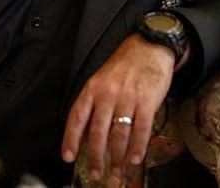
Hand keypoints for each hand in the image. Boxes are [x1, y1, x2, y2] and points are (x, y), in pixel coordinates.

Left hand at [61, 33, 174, 182]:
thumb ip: (93, 103)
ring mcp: (129, 97)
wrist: (150, 46)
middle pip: (98, 133)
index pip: (77, 117)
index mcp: (93, 88)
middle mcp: (108, 93)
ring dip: (117, 157)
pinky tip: (135, 157)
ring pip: (119, 135)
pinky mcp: (148, 100)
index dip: (71, 139)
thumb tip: (85, 133)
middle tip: (96, 173)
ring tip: (116, 170)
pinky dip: (138, 147)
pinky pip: (141, 129)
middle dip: (96, 158)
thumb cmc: (126, 64)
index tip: (68, 157)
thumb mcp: (102, 78)